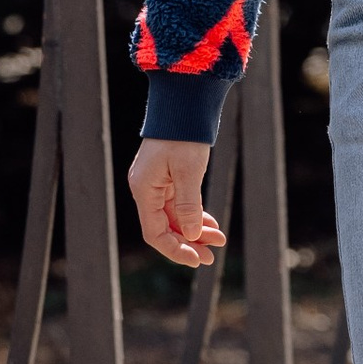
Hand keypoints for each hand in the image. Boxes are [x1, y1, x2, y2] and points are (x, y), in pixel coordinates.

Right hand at [129, 134, 226, 268]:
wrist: (185, 104)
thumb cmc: (184, 135)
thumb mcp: (188, 171)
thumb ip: (188, 205)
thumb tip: (190, 236)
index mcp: (144, 189)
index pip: (154, 232)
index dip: (174, 249)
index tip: (196, 259)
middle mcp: (146, 190)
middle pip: (165, 228)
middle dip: (188, 243)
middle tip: (212, 256)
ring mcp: (157, 184)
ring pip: (175, 218)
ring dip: (195, 231)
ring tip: (218, 240)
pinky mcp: (168, 178)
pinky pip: (180, 205)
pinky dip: (195, 216)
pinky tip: (211, 225)